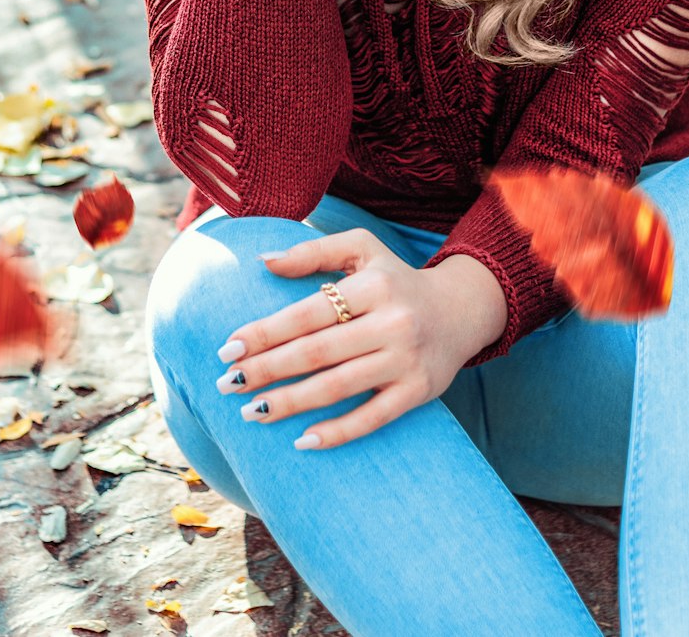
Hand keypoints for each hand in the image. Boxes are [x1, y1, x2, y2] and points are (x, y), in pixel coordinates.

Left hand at [214, 228, 472, 450]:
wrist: (461, 310)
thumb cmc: (395, 278)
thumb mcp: (361, 248)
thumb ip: (313, 252)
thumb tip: (263, 260)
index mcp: (374, 284)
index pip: (307, 312)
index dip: (265, 332)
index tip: (228, 349)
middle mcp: (392, 321)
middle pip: (317, 352)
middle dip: (266, 370)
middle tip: (226, 383)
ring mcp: (406, 360)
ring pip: (338, 387)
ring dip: (289, 403)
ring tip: (250, 412)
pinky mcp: (418, 392)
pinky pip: (372, 418)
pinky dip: (336, 433)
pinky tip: (302, 440)